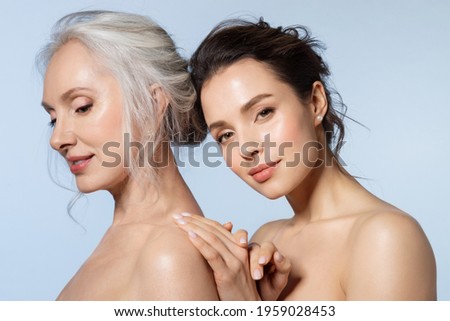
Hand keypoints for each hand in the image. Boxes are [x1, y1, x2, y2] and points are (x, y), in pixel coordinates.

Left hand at [173, 213, 289, 299]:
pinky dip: (200, 243)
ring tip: (179, 222)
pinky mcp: (227, 275)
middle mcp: (238, 252)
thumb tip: (203, 241)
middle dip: (194, 221)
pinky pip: (212, 255)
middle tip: (177, 215)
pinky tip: (189, 235)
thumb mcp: (231, 268)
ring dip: (193, 228)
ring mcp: (234, 263)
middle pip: (213, 230)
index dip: (200, 219)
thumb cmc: (236, 290)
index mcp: (240, 249)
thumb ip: (221, 253)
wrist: (248, 309)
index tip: (185, 214)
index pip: (218, 227)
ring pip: (212, 239)